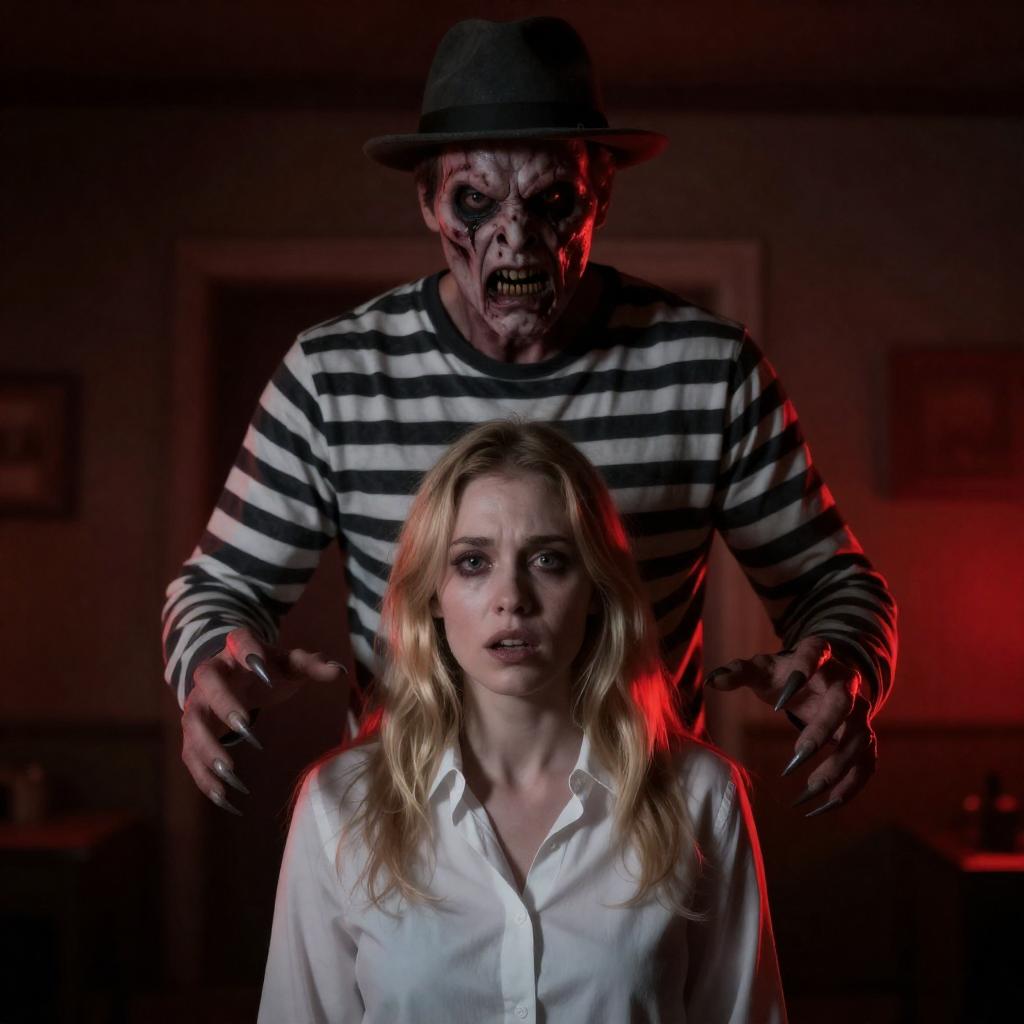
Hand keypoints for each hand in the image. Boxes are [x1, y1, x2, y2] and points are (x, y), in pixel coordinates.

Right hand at [180, 626, 347, 813]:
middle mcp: (211, 673)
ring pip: (192, 721)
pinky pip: (190, 754)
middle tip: (244, 725)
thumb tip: (339, 671)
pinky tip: (223, 797)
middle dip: (223, 702)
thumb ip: (311, 665)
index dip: (247, 649)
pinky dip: (203, 776)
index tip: (259, 664)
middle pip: (206, 680)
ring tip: (228, 770)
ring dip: (206, 746)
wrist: (234, 678)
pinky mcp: (194, 732)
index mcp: (237, 648)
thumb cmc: (268, 670)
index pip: (239, 639)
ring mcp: (198, 702)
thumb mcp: (289, 664)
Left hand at [705, 636, 876, 816]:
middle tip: (798, 754)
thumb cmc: (785, 675)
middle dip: (823, 730)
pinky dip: (849, 787)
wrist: (820, 680)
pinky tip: (825, 805)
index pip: (815, 652)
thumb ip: (738, 672)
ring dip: (836, 767)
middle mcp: (845, 683)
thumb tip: (713, 681)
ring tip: (807, 790)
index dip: (802, 670)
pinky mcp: (863, 739)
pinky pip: (866, 765)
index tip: (777, 701)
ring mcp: (859, 712)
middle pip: (844, 704)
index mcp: (819, 654)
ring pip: (859, 739)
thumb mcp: (762, 669)